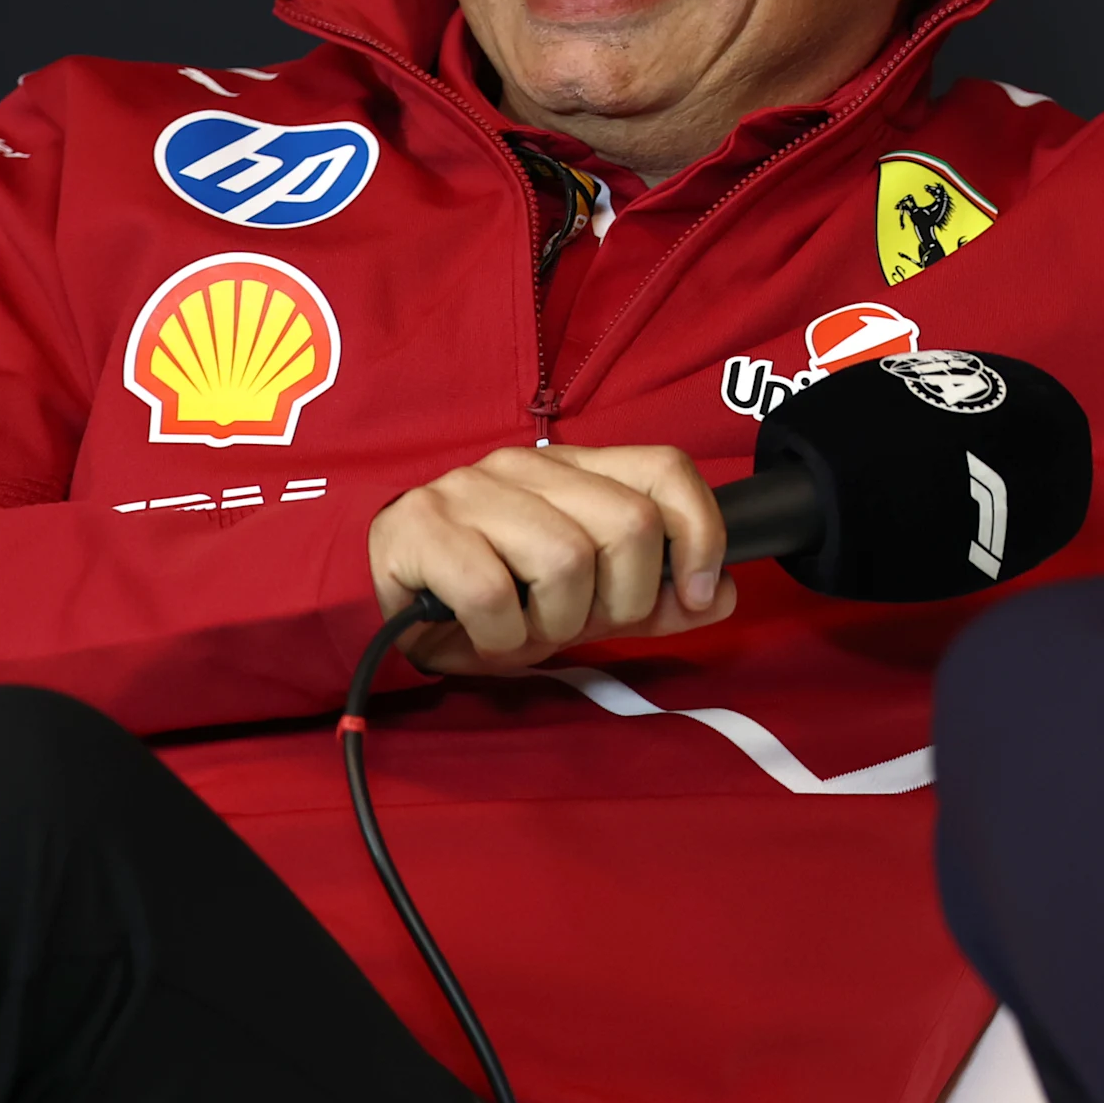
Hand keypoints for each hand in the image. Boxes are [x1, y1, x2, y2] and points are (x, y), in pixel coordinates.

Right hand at [368, 445, 738, 673]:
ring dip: (553, 623)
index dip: (699, 533)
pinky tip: (483, 634)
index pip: (666, 468)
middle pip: (628, 525)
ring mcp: (470, 490)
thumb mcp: (585, 602)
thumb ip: (654, 598)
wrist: (382, 609)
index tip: (694, 593)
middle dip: (620, 601)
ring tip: (524, 629)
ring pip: (565, 561)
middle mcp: (526, 465)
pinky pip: (494, 595)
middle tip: (578, 624)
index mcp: (576, 469)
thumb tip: (722, 592)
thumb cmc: (493, 600)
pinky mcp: (420, 528)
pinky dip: (500, 636)